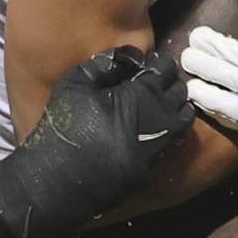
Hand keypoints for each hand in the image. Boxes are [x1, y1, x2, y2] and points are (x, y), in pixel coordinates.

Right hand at [5, 47, 193, 237]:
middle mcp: (158, 122)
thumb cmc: (63, 127)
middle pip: (180, 94)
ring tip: (158, 103)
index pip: (166, 70)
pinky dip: (166, 133)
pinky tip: (149, 129)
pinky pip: (169, 146)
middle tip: (157, 80)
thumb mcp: (76, 83)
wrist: (55, 182)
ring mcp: (157, 149)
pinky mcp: (150, 172)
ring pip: (182, 122)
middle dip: (171, 83)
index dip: (160, 62)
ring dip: (174, 108)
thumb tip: (132, 55)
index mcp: (141, 96)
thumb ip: (106, 63)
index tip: (152, 61)